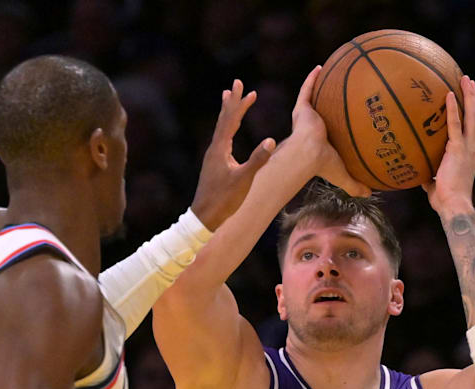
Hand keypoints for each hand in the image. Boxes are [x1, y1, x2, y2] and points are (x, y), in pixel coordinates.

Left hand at [190, 80, 275, 230]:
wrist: (204, 217)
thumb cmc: (224, 200)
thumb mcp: (244, 180)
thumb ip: (257, 160)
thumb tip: (270, 140)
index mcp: (220, 149)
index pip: (230, 120)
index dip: (238, 103)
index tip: (245, 87)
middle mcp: (214, 149)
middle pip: (224, 120)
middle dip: (232, 102)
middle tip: (236, 84)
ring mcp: (213, 157)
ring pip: (221, 129)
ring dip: (228, 113)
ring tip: (228, 99)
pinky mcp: (214, 165)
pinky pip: (222, 139)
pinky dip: (227, 128)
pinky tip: (229, 132)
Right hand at [287, 66, 371, 197]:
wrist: (307, 155)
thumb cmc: (323, 165)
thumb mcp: (343, 175)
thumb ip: (355, 184)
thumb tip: (370, 193)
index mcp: (321, 141)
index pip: (330, 131)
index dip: (337, 124)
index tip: (345, 117)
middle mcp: (313, 127)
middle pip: (323, 111)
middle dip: (329, 102)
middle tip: (341, 92)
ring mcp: (306, 117)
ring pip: (313, 97)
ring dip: (319, 85)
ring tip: (330, 71)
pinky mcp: (301, 109)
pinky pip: (307, 89)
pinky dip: (312, 78)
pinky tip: (320, 66)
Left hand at [422, 75, 474, 214]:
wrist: (454, 205)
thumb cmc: (445, 200)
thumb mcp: (435, 184)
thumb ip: (430, 176)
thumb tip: (418, 174)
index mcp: (471, 152)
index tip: (472, 96)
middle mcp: (473, 146)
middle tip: (470, 80)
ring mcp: (468, 146)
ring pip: (473, 115)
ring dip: (470, 96)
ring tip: (465, 79)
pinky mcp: (458, 149)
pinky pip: (455, 125)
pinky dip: (453, 109)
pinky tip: (448, 94)